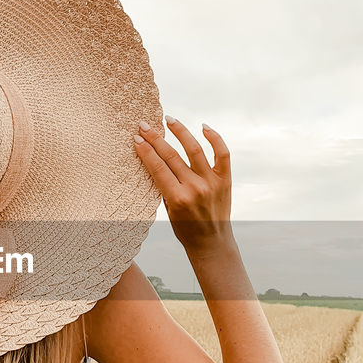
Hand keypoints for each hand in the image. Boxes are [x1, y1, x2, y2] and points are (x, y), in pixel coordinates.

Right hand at [133, 115, 232, 256]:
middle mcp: (195, 188)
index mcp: (177, 199)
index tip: (136, 138)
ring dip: (180, 131)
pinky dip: (215, 138)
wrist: (212, 242)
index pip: (157, 168)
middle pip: (171, 156)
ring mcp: (211, 182)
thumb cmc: (185, 228)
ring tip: (169, 119)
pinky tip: (204, 127)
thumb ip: (163, 187)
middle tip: (144, 125)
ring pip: (194, 149)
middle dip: (155, 138)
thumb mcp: (168, 211)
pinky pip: (222, 153)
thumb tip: (154, 159)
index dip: (145, 151)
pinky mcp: (225, 179)